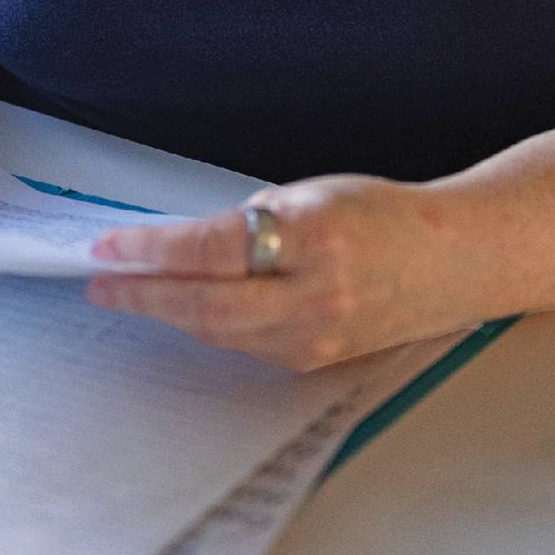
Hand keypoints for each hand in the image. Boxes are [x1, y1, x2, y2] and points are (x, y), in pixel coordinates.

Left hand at [84, 175, 472, 371]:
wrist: (454, 262)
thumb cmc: (382, 216)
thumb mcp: (310, 194)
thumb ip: (250, 223)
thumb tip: (184, 246)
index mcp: (312, 237)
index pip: (210, 249)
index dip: (151, 251)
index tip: (108, 247)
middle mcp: (315, 294)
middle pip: (206, 304)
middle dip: (144, 294)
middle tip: (101, 282)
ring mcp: (316, 335)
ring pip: (220, 332)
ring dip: (168, 312)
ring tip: (127, 293)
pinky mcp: (316, 359)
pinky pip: (246, 344)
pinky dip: (208, 324)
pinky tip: (183, 307)